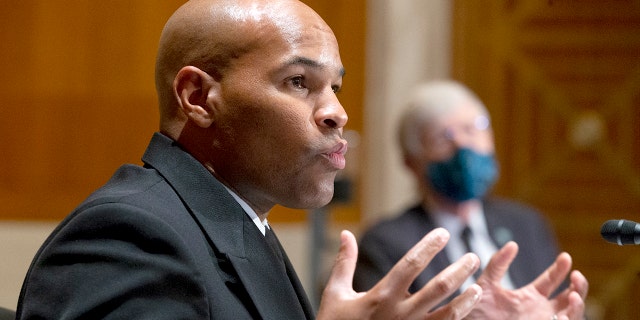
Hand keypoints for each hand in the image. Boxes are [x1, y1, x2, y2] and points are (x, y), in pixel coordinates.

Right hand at [317, 228, 482, 319]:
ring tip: (478, 288)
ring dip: (466, 300)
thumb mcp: (335, 294)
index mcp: (380, 296)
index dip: (429, 246)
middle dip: (459, 270)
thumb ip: (344, 263)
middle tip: (472, 257)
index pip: (411, 263)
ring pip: (448, 314)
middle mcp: (399, 313)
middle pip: (438, 288)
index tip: (443, 233)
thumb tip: (346, 234)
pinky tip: (466, 315)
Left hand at [466, 242, 588, 319]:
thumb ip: (497, 265)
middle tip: (577, 276)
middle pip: (569, 298)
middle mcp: (540, 311)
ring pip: (571, 315)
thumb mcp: (486, 285)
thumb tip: (512, 244)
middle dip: (578, 287)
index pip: (551, 280)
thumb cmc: (476, 312)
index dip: (561, 268)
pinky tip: (563, 316)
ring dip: (577, 306)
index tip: (565, 256)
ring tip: (572, 296)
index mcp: (529, 296)